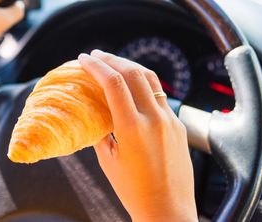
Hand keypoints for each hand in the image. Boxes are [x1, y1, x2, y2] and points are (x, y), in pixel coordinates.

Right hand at [78, 50, 196, 221]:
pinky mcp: (178, 125)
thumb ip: (101, 131)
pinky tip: (132, 86)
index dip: (96, 66)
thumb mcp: (108, 160)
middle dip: (112, 59)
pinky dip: (143, 83)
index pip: (114, 83)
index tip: (83, 59)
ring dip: (129, 66)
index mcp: (132, 128)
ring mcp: (170, 120)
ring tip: (113, 62)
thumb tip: (93, 111)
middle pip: (133, 73)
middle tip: (95, 55)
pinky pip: (160, 95)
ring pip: (150, 79)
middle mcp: (154, 119)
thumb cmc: (133, 191)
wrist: (168, 211)